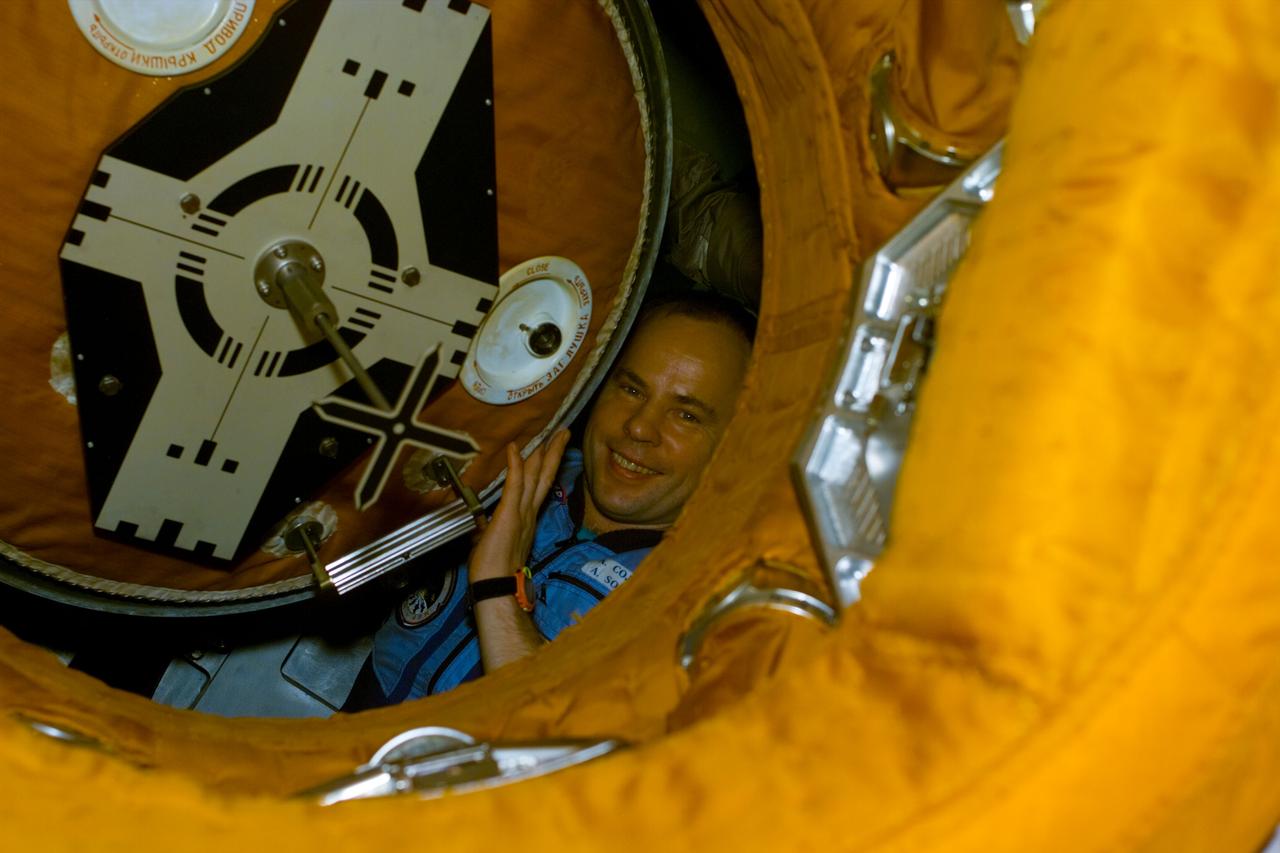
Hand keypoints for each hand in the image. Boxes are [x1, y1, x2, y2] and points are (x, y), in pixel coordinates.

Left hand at [468, 429, 570, 581]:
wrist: (495, 587)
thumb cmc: (493, 570)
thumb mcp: (489, 541)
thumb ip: (489, 526)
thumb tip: (481, 520)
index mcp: (526, 518)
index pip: (537, 486)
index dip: (543, 465)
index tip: (549, 449)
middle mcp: (529, 513)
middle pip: (544, 476)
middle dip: (554, 452)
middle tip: (564, 433)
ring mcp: (522, 512)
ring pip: (536, 476)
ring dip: (545, 452)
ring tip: (554, 434)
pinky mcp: (509, 514)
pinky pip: (514, 485)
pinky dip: (515, 466)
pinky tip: (516, 449)